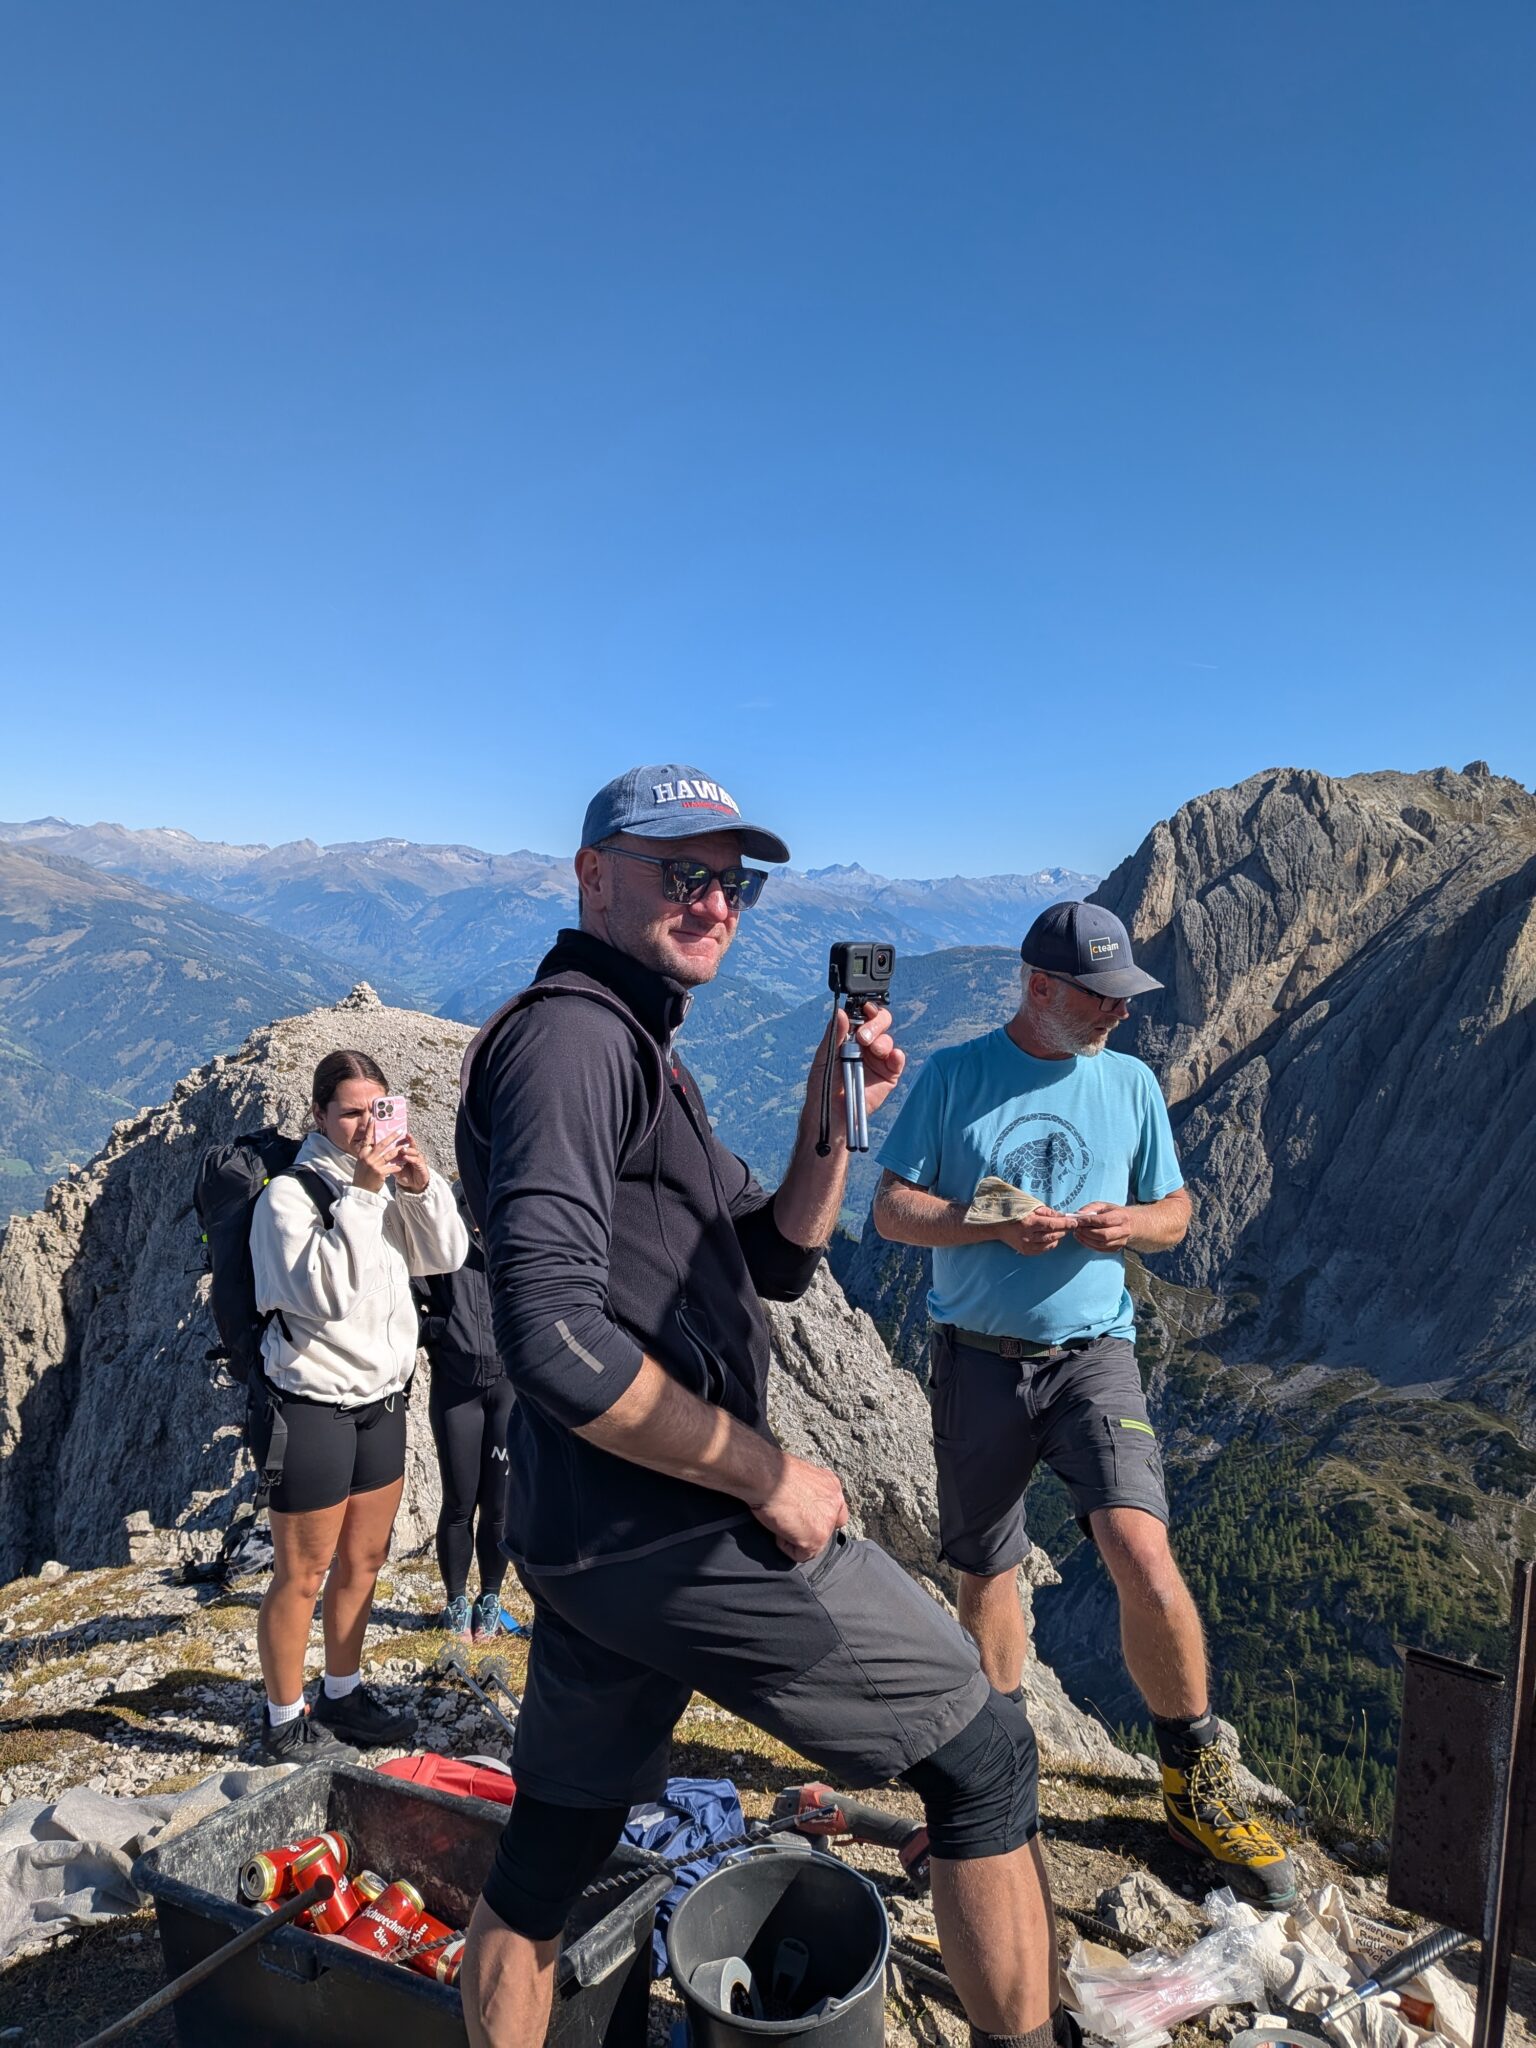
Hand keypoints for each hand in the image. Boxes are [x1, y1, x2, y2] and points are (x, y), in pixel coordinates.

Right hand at [353, 1130, 407, 1193]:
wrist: (361, 1189)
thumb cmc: (362, 1175)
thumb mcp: (361, 1162)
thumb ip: (368, 1153)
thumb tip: (374, 1143)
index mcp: (362, 1153)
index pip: (366, 1138)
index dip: (369, 1128)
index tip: (372, 1119)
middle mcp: (367, 1157)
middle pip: (382, 1144)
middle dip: (392, 1137)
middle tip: (400, 1131)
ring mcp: (374, 1164)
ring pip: (390, 1154)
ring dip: (399, 1150)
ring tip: (406, 1147)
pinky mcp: (380, 1172)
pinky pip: (392, 1167)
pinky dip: (398, 1165)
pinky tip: (403, 1164)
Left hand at [393, 1135, 430, 1193]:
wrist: (414, 1185)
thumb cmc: (405, 1175)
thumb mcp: (395, 1168)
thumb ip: (390, 1162)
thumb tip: (379, 1157)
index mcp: (407, 1153)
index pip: (404, 1143)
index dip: (402, 1138)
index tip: (396, 1132)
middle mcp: (413, 1154)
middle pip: (411, 1144)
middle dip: (409, 1139)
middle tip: (404, 1135)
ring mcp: (418, 1158)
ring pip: (414, 1151)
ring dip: (408, 1149)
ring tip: (402, 1149)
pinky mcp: (421, 1165)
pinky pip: (416, 1160)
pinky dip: (411, 1158)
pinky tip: (406, 1157)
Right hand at [750, 1452, 849, 1561]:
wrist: (766, 1476)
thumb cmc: (773, 1471)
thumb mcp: (799, 1475)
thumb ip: (808, 1491)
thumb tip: (800, 1501)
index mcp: (831, 1485)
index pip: (835, 1509)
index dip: (817, 1516)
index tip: (802, 1515)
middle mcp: (834, 1502)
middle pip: (827, 1528)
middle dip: (809, 1529)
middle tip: (789, 1520)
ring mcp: (828, 1522)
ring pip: (814, 1543)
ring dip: (795, 1536)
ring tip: (780, 1521)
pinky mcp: (817, 1538)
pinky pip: (801, 1555)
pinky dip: (785, 1545)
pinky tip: (778, 1528)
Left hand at [806, 1002, 905, 1132]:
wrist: (832, 1115)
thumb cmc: (823, 1086)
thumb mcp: (824, 1058)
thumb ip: (834, 1035)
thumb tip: (841, 1012)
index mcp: (849, 1037)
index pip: (863, 1015)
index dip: (866, 1009)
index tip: (865, 1009)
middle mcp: (866, 1045)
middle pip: (880, 1022)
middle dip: (875, 1023)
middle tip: (864, 1036)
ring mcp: (878, 1059)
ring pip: (888, 1040)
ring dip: (882, 1041)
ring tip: (872, 1050)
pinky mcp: (888, 1075)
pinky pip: (897, 1061)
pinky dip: (897, 1056)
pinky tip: (892, 1056)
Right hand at [993, 1206, 1073, 1255]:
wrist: (997, 1225)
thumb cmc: (1014, 1212)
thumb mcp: (1030, 1206)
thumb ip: (1046, 1211)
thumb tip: (1062, 1215)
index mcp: (1028, 1222)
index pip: (1051, 1224)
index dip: (1065, 1224)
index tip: (1074, 1222)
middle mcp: (1027, 1235)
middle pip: (1052, 1235)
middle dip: (1063, 1230)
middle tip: (1069, 1225)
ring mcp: (1026, 1245)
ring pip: (1049, 1243)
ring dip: (1058, 1236)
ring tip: (1060, 1230)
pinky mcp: (1025, 1251)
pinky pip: (1043, 1250)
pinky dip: (1051, 1244)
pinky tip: (1051, 1238)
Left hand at [1070, 1201, 1134, 1251]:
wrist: (1131, 1223)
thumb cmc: (1114, 1212)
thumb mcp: (1104, 1205)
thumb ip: (1090, 1208)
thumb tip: (1078, 1215)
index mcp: (1122, 1217)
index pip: (1105, 1220)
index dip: (1090, 1221)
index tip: (1078, 1220)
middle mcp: (1124, 1230)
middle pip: (1104, 1235)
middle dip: (1087, 1232)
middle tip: (1077, 1228)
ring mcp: (1121, 1241)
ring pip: (1101, 1244)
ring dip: (1086, 1240)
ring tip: (1077, 1233)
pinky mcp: (1116, 1248)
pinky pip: (1100, 1249)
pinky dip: (1089, 1245)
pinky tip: (1082, 1239)